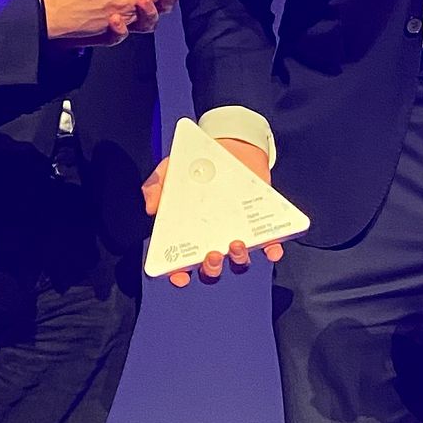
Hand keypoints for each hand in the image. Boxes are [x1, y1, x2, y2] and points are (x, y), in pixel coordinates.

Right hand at [141, 141, 284, 286]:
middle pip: (211, 267)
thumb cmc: (196, 165)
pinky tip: (271, 249)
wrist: (230, 146)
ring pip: (239, 260)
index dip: (178, 274)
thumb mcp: (171, 170)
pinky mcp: (260, 223)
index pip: (181, 262)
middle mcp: (213, 238)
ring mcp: (238, 232)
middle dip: (211, 268)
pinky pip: (268, 243)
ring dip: (239, 259)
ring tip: (236, 244)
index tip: (180, 276)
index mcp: (190, 233)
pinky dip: (271, 249)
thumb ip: (157, 186)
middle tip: (211, 256)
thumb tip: (151, 208)